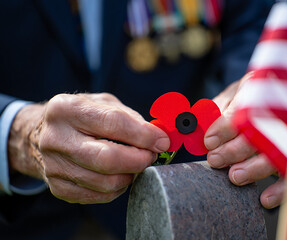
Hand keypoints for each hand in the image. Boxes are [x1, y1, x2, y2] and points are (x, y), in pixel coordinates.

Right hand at [8, 93, 169, 203]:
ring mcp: (53, 165)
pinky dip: (117, 188)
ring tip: (135, 164)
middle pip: (107, 159)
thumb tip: (158, 138)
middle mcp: (55, 138)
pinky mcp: (57, 186)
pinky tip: (119, 175)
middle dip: (138, 160)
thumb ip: (131, 118)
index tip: (162, 141)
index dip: (143, 135)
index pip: (113, 123)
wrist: (44, 134)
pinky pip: (97, 195)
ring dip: (130, 175)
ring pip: (104, 182)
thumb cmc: (82, 116)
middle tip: (151, 156)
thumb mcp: (103, 103)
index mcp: (67, 109)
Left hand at [204, 77, 283, 208]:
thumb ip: (220, 107)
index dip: (225, 127)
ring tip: (234, 176)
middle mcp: (284, 113)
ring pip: (279, 155)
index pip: (245, 111)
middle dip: (234, 151)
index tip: (209, 141)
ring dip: (255, 169)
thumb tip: (203, 123)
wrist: (284, 89)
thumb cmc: (254, 95)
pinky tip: (264, 199)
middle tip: (215, 159)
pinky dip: (281, 190)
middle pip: (262, 135)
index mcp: (263, 93)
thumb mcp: (236, 93)